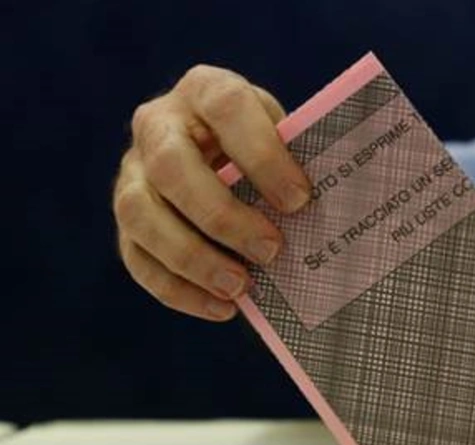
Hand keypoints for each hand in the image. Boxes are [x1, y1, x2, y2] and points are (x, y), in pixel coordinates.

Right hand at [113, 65, 310, 320]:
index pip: (227, 110)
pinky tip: (221, 308)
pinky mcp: (126, 220)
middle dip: (223, 216)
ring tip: (240, 287)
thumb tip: (333, 214)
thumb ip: (298, 161)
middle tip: (271, 251)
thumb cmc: (266, 148)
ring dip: (191, 258)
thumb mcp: (284, 136)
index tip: (300, 199)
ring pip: (139, 214)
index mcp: (205, 91)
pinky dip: (177, 289)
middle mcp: (157, 125)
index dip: (263, 156)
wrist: (221, 151)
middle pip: (171, 168)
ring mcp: (132, 172)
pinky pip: (136, 257)